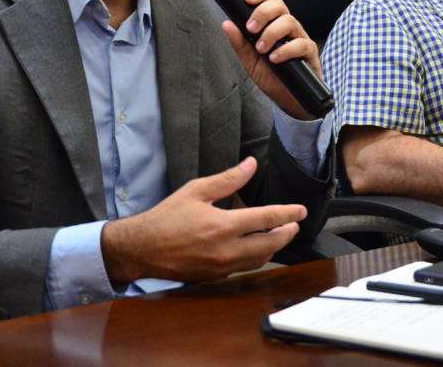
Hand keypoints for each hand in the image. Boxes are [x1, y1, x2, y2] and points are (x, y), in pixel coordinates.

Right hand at [99, 157, 305, 284]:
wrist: (142, 249)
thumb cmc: (166, 218)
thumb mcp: (196, 191)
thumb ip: (227, 179)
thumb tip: (250, 164)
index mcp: (224, 226)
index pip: (267, 219)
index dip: (288, 214)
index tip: (300, 211)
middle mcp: (227, 250)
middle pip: (270, 244)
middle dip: (287, 233)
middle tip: (294, 224)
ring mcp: (222, 266)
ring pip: (260, 259)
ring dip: (273, 247)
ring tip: (279, 234)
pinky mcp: (215, 276)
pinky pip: (244, 267)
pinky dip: (255, 257)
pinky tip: (255, 247)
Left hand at [221, 0, 320, 120]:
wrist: (289, 99)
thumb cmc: (271, 76)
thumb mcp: (250, 61)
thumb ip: (240, 43)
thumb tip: (227, 24)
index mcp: (273, 24)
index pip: (269, 1)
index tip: (247, 0)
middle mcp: (287, 27)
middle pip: (279, 5)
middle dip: (263, 13)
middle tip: (251, 28)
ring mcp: (300, 38)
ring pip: (290, 21)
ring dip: (272, 33)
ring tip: (261, 49)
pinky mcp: (310, 52)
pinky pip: (301, 43)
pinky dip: (286, 50)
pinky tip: (275, 58)